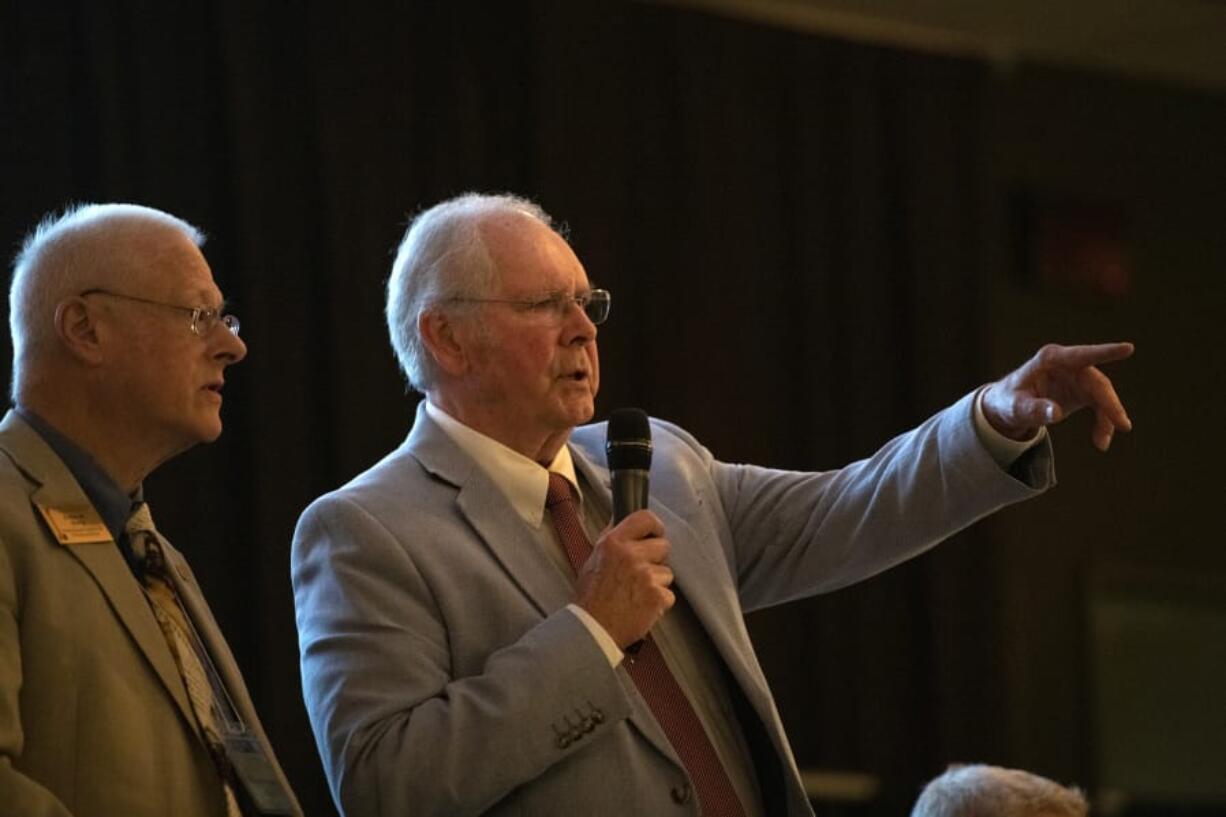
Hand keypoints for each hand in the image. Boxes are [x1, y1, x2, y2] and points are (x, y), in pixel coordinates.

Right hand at [573, 510, 674, 648]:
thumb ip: (612, 539)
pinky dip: (659, 602)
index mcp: (614, 543)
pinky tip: (642, 606)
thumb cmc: (592, 596)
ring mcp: (646, 576)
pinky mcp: (657, 596)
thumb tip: (620, 520)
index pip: (645, 518)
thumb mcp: (595, 558)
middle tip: (641, 572)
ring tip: (637, 593)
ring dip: (657, 583)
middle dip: (656, 558)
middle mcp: (631, 555)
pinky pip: (668, 594)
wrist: (594, 628)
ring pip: (667, 572)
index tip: (655, 533)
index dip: (655, 526)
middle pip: (664, 545)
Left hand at [982, 342, 1134, 450]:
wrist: (1009, 407)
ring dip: (1107, 417)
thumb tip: (1057, 413)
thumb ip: (1034, 409)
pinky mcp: (1081, 390)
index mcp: (1050, 359)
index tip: (1128, 348)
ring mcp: (1076, 376)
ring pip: (1102, 395)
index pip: (1081, 356)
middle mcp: (1067, 364)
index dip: (1104, 352)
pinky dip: (1102, 422)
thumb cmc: (1009, 401)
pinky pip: (1099, 405)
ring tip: (1102, 442)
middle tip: (1122, 425)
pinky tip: (1100, 440)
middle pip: (1096, 381)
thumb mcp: (1016, 408)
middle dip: (1109, 403)